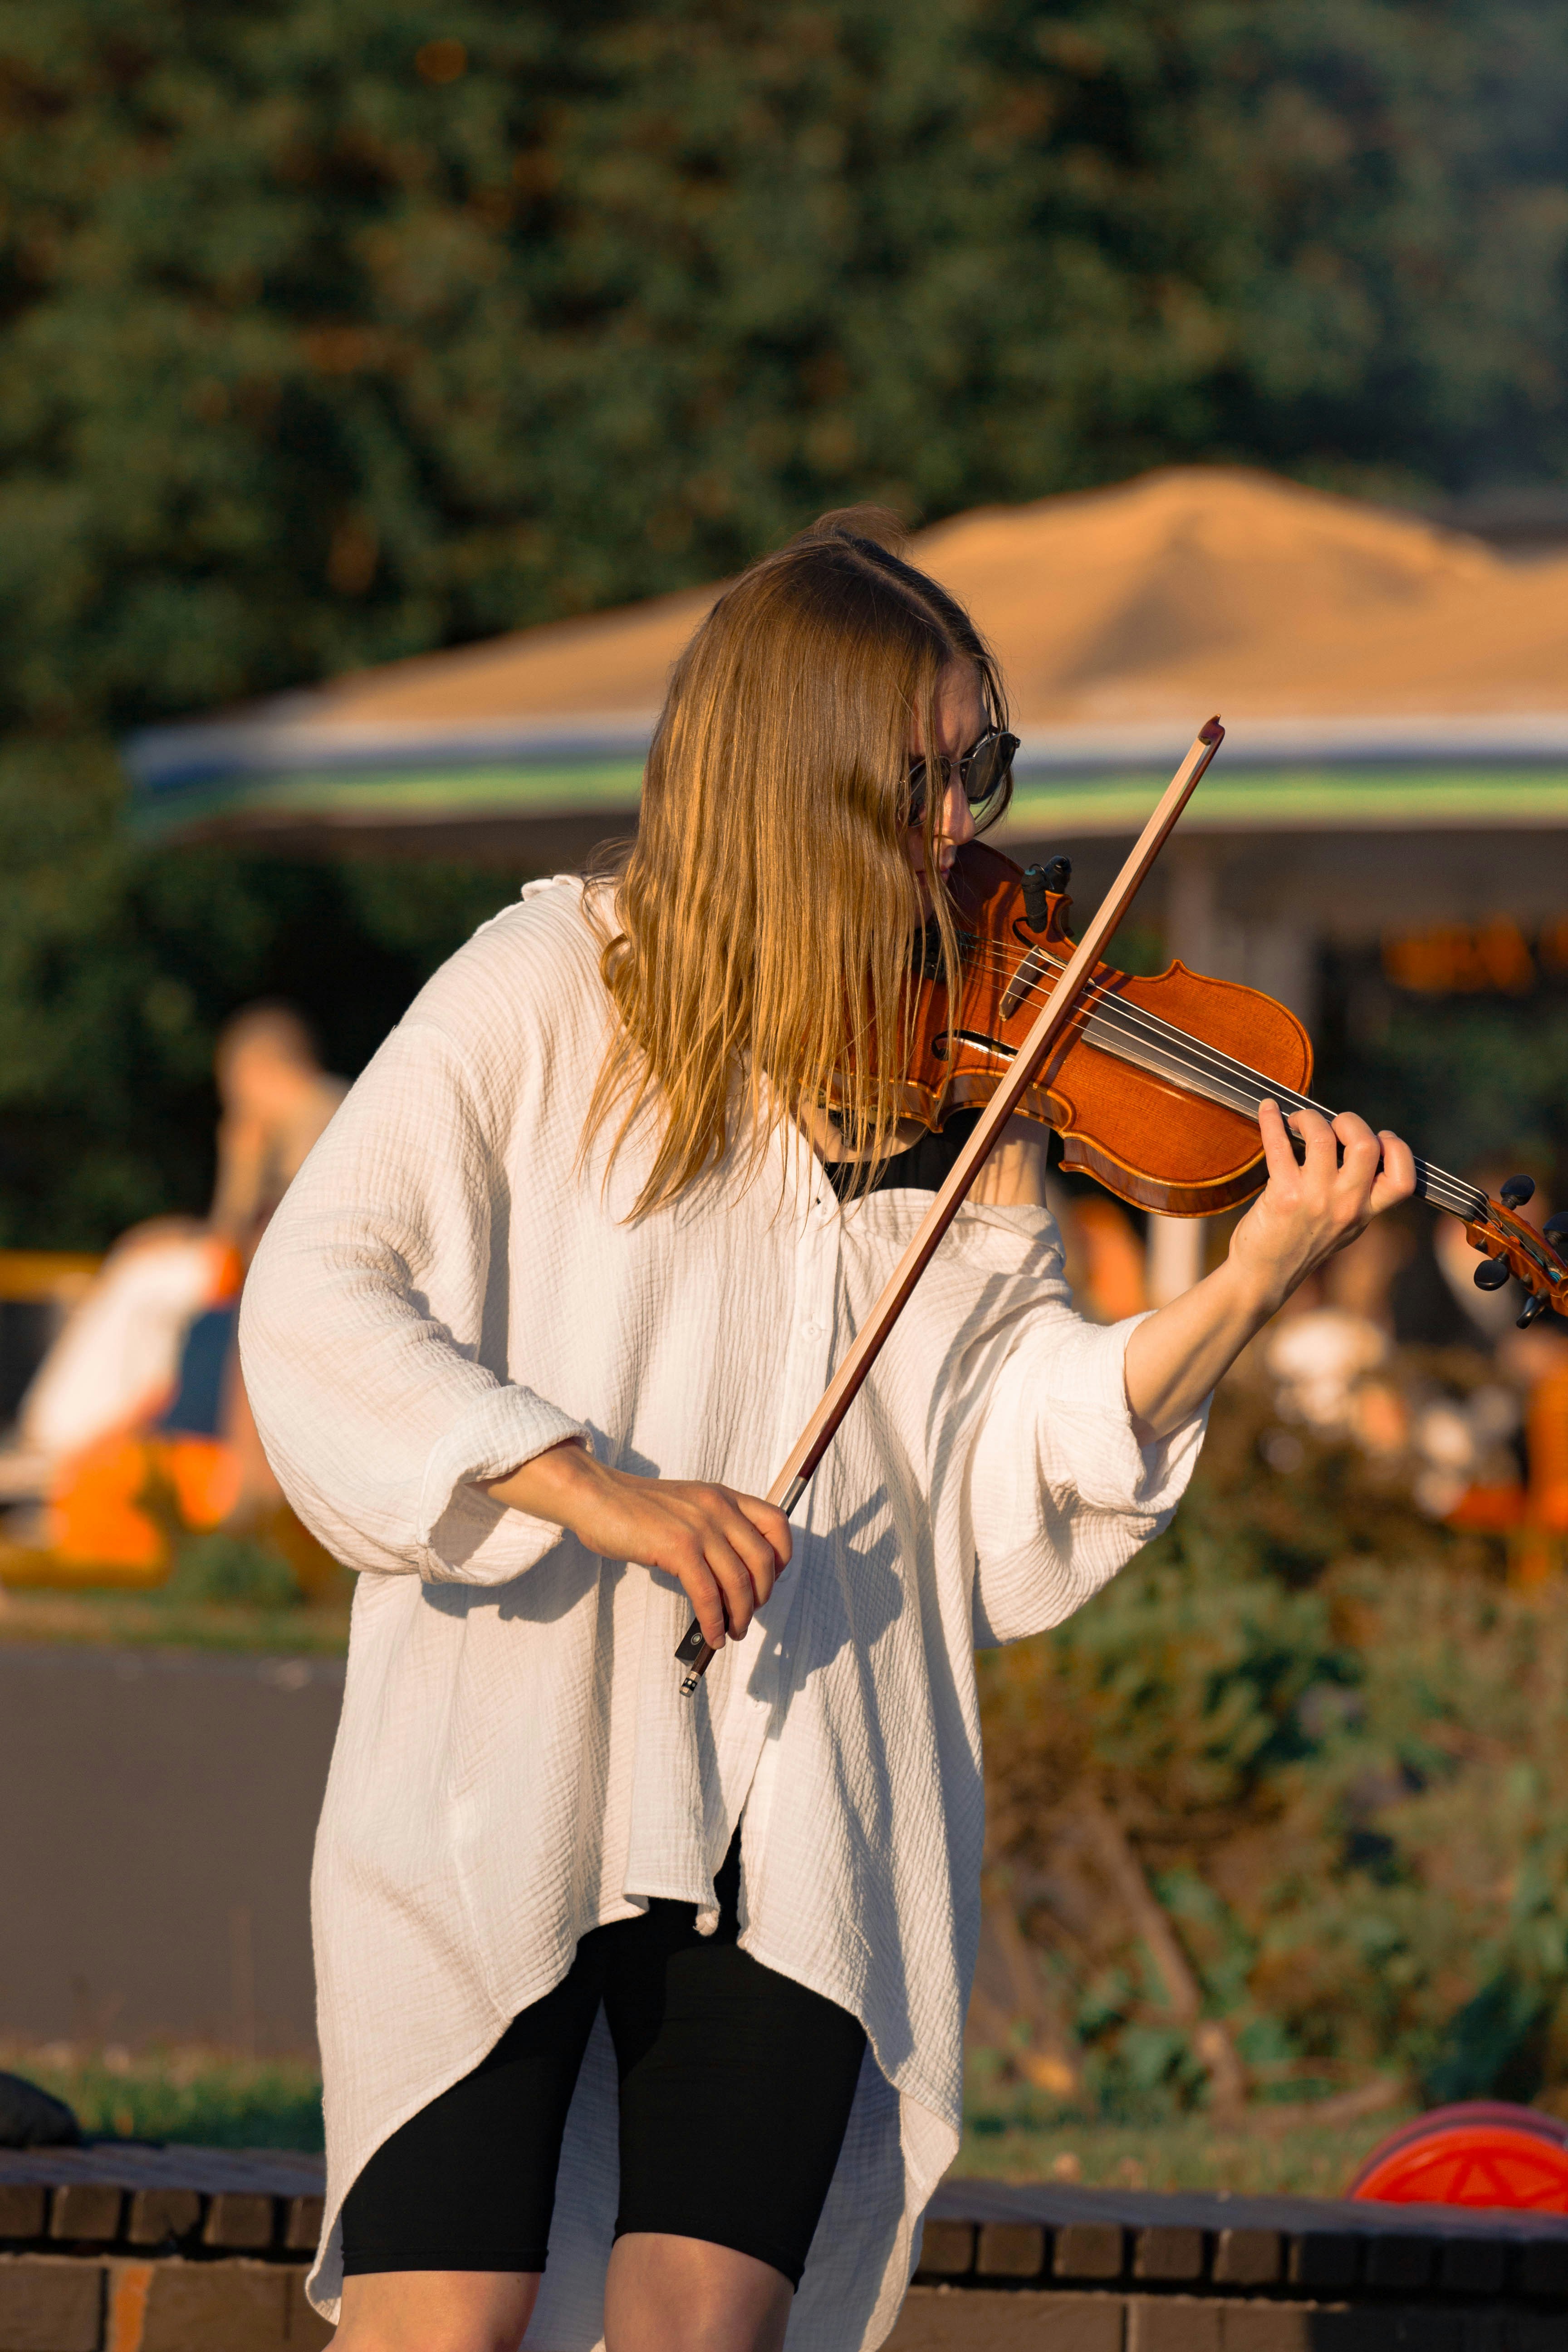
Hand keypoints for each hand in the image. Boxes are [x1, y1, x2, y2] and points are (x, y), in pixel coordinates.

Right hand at [484, 1441, 790, 1650]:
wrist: (596, 1496)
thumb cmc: (634, 1508)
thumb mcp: (686, 1505)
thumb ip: (712, 1525)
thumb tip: (731, 1571)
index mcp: (723, 1497)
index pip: (776, 1524)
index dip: (783, 1558)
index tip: (770, 1581)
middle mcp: (719, 1508)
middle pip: (764, 1560)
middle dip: (761, 1596)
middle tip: (747, 1615)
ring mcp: (700, 1527)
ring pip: (740, 1582)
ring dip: (741, 1616)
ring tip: (731, 1632)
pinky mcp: (678, 1548)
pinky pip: (708, 1595)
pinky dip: (714, 1621)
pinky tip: (712, 1635)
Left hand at [1123, 1102, 1415, 1437]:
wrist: (1262, 1277)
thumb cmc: (1298, 1246)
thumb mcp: (1342, 1228)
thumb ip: (1356, 1197)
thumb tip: (1356, 1151)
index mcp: (1364, 1213)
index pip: (1403, 1179)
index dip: (1397, 1149)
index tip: (1380, 1137)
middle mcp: (1346, 1205)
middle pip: (1366, 1146)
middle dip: (1350, 1121)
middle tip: (1331, 1123)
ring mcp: (1315, 1199)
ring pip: (1323, 1137)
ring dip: (1309, 1118)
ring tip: (1297, 1120)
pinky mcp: (1284, 1195)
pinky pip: (1280, 1144)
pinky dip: (1271, 1120)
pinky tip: (1266, 1110)